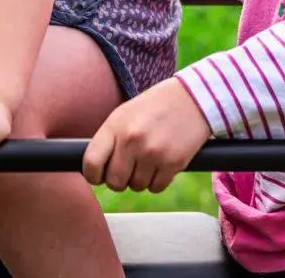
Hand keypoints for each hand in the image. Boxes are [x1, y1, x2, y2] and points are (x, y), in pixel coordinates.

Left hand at [82, 78, 210, 193]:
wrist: (193, 98)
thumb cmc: (154, 107)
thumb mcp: (125, 114)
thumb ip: (109, 139)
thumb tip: (95, 170)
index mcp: (115, 126)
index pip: (91, 163)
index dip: (93, 175)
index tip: (99, 176)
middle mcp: (132, 140)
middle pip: (114, 181)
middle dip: (119, 180)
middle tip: (128, 169)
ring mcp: (152, 153)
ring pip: (136, 186)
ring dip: (140, 179)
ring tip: (148, 160)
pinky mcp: (173, 163)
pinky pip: (156, 188)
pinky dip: (157, 181)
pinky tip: (161, 164)